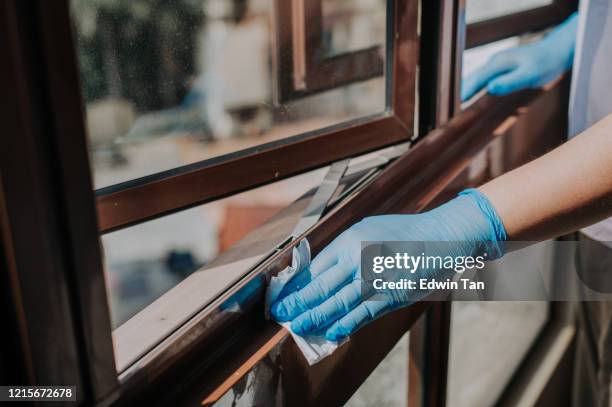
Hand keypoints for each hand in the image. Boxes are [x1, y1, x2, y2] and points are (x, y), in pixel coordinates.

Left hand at [269, 189, 506, 340]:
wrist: (442, 236)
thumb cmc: (404, 233)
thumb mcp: (368, 231)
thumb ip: (345, 251)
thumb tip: (319, 274)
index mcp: (351, 240)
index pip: (315, 267)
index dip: (296, 284)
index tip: (282, 295)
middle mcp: (360, 257)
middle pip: (322, 285)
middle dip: (298, 303)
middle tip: (281, 314)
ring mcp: (377, 277)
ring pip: (339, 302)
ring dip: (316, 316)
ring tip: (298, 326)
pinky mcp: (393, 294)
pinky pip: (365, 313)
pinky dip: (346, 323)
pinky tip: (331, 331)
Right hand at [461, 12, 577, 100]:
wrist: (557, 51)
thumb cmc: (546, 63)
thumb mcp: (530, 75)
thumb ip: (510, 82)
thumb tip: (490, 88)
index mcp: (497, 64)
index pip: (473, 81)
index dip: (463, 95)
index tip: (454, 110)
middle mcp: (493, 63)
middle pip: (471, 81)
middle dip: (461, 96)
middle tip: (453, 115)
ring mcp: (497, 66)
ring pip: (477, 81)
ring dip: (468, 93)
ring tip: (460, 111)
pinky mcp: (501, 70)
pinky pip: (484, 81)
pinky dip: (477, 90)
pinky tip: (476, 100)